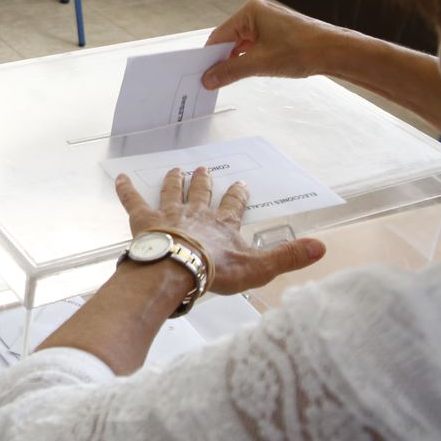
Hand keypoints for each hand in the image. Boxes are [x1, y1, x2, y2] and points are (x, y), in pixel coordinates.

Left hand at [114, 166, 325, 294]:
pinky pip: (133, 200)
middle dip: (206, 182)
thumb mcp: (260, 267)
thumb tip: (322, 246)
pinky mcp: (145, 220)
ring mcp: (170, 214)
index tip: (241, 184)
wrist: (178, 268)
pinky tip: (119, 176)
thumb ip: (289, 256)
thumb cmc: (216, 270)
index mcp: (223, 225)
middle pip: (203, 194)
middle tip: (206, 169)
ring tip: (177, 170)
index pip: (234, 206)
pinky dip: (125, 188)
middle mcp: (197, 213)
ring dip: (175, 181)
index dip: (238, 195)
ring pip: (173, 192)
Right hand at [202, 0, 340, 89]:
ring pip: (240, 44)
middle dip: (222, 59)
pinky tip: (246, 72)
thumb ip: (230, 71)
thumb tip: (209, 78)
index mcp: (250, 12)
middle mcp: (257, 13)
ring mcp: (267, 22)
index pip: (219, 35)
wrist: (335, 52)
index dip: (209, 56)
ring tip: (229, 78)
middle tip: (212, 80)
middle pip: (228, 39)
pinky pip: (252, 46)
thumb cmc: (304, 49)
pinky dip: (248, 59)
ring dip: (235, 61)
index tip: (201, 73)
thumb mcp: (259, 63)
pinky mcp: (275, 33)